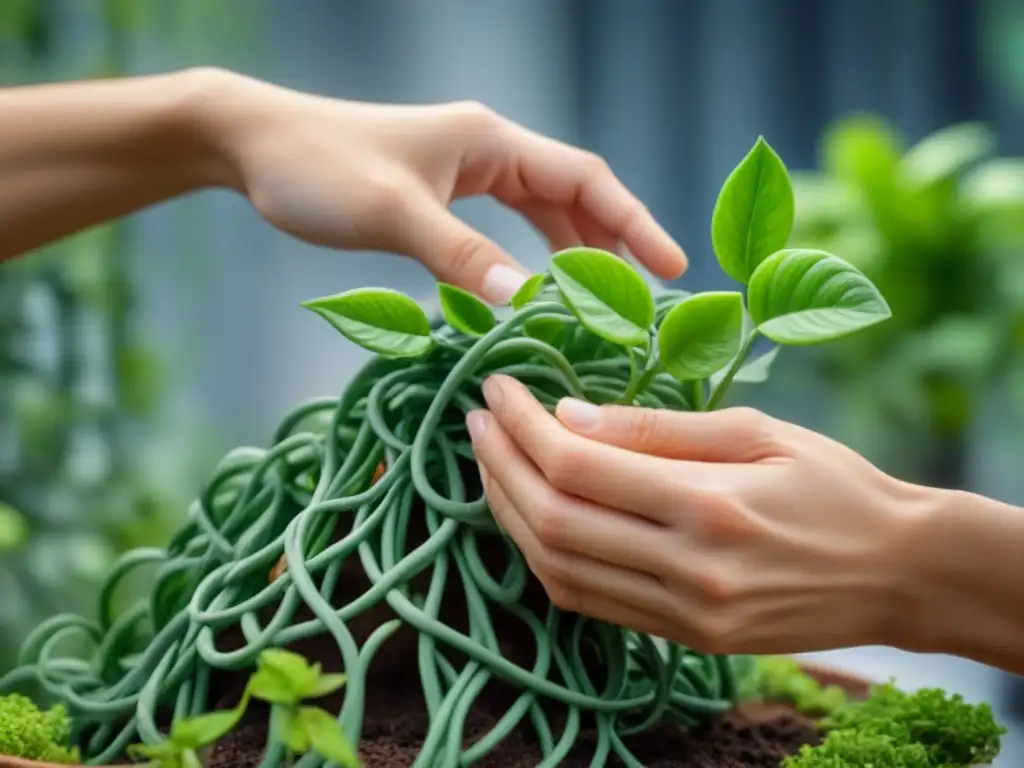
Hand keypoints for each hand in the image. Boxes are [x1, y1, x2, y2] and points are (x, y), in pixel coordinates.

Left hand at [198, 70, 686, 302]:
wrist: (253, 145)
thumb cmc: (319, 168)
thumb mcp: (394, 214)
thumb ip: (461, 256)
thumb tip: (526, 300)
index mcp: (490, 142)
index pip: (583, 178)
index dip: (632, 222)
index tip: (671, 267)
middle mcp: (487, 152)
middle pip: (572, 196)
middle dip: (612, 244)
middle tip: (644, 301)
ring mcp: (464, 173)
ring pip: (541, 214)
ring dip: (574, 254)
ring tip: (605, 303)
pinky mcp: (440, 195)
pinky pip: (504, 226)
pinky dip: (529, 257)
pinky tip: (536, 289)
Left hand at [467, 375, 929, 654]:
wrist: (899, 572)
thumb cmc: (837, 485)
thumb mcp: (758, 432)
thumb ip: (657, 427)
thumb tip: (567, 413)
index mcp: (710, 505)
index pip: (577, 465)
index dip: (522, 424)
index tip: (498, 387)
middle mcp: (689, 569)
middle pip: (551, 519)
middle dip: (498, 465)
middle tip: (476, 419)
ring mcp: (685, 615)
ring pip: (557, 569)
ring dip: (508, 514)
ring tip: (488, 464)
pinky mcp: (686, 638)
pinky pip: (588, 602)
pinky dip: (544, 560)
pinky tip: (527, 519)